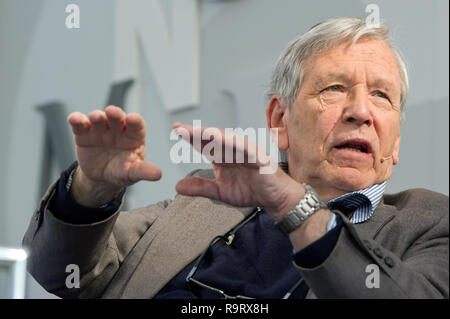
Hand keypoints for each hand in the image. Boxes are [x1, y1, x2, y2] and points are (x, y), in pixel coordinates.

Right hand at [67, 105, 161, 206]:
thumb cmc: (122, 171)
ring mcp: (101, 129)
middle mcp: (118, 129)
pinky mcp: (84, 133)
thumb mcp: (132, 173)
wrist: (101, 177)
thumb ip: (143, 171)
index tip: (133, 119)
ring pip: (99, 118)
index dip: (135, 121)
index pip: (136, 125)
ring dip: (97, 116)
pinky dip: (76, 120)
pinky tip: (74, 119)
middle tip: (113, 112)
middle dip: (115, 114)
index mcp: (133, 136)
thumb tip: (158, 174)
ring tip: (96, 118)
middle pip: (117, 118)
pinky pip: (80, 124)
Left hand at [174, 122, 330, 250]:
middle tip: (181, 128)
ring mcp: (246, 152)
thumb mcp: (219, 191)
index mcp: (221, 156)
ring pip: (229, 141)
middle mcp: (232, 151)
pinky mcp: (260, 158)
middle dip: (197, 133)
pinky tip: (228, 141)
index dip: (190, 137)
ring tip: (201, 132)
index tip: (175, 131)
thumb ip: (200, 187)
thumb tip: (177, 186)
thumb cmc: (250, 190)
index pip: (203, 144)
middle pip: (213, 139)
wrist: (274, 198)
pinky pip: (248, 150)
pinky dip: (238, 145)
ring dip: (215, 136)